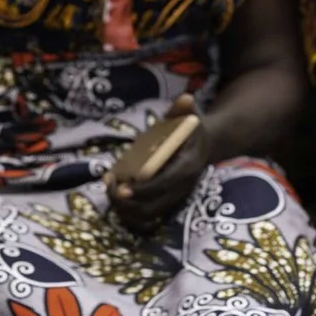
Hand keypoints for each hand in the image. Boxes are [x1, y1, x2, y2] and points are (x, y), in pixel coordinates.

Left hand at [107, 94, 210, 232]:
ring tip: (110, 190)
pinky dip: (128, 212)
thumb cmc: (190, 132)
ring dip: (124, 209)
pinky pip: (146, 218)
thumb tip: (186, 97)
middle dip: (127, 203)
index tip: (121, 187)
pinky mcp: (166, 204)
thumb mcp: (187, 118)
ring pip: (147, 216)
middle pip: (152, 207)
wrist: (205, 148)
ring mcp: (174, 199)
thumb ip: (182, 110)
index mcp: (186, 167)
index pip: (165, 184)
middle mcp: (181, 188)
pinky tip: (116, 194)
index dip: (143, 189)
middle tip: (110, 188)